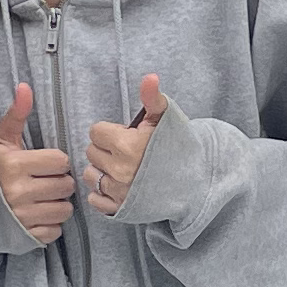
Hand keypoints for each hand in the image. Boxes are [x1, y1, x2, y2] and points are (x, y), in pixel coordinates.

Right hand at [0, 81, 74, 241]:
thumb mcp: (2, 139)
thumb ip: (17, 113)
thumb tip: (25, 87)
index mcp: (15, 165)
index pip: (61, 161)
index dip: (55, 161)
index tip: (43, 163)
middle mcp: (19, 192)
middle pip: (66, 185)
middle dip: (59, 181)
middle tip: (44, 180)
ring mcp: (23, 216)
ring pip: (65, 208)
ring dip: (58, 202)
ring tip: (42, 196)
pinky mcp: (26, 235)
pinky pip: (56, 230)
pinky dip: (51, 223)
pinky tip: (38, 213)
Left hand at [86, 70, 168, 215]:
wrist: (197, 181)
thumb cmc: (179, 147)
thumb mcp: (166, 118)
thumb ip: (152, 97)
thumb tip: (150, 78)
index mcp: (127, 145)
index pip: (96, 132)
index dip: (110, 131)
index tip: (126, 136)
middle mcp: (119, 170)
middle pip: (91, 152)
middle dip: (106, 149)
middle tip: (127, 151)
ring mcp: (119, 192)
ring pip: (90, 175)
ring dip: (102, 170)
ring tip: (121, 167)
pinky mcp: (119, 209)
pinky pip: (94, 199)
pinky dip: (102, 193)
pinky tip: (118, 185)